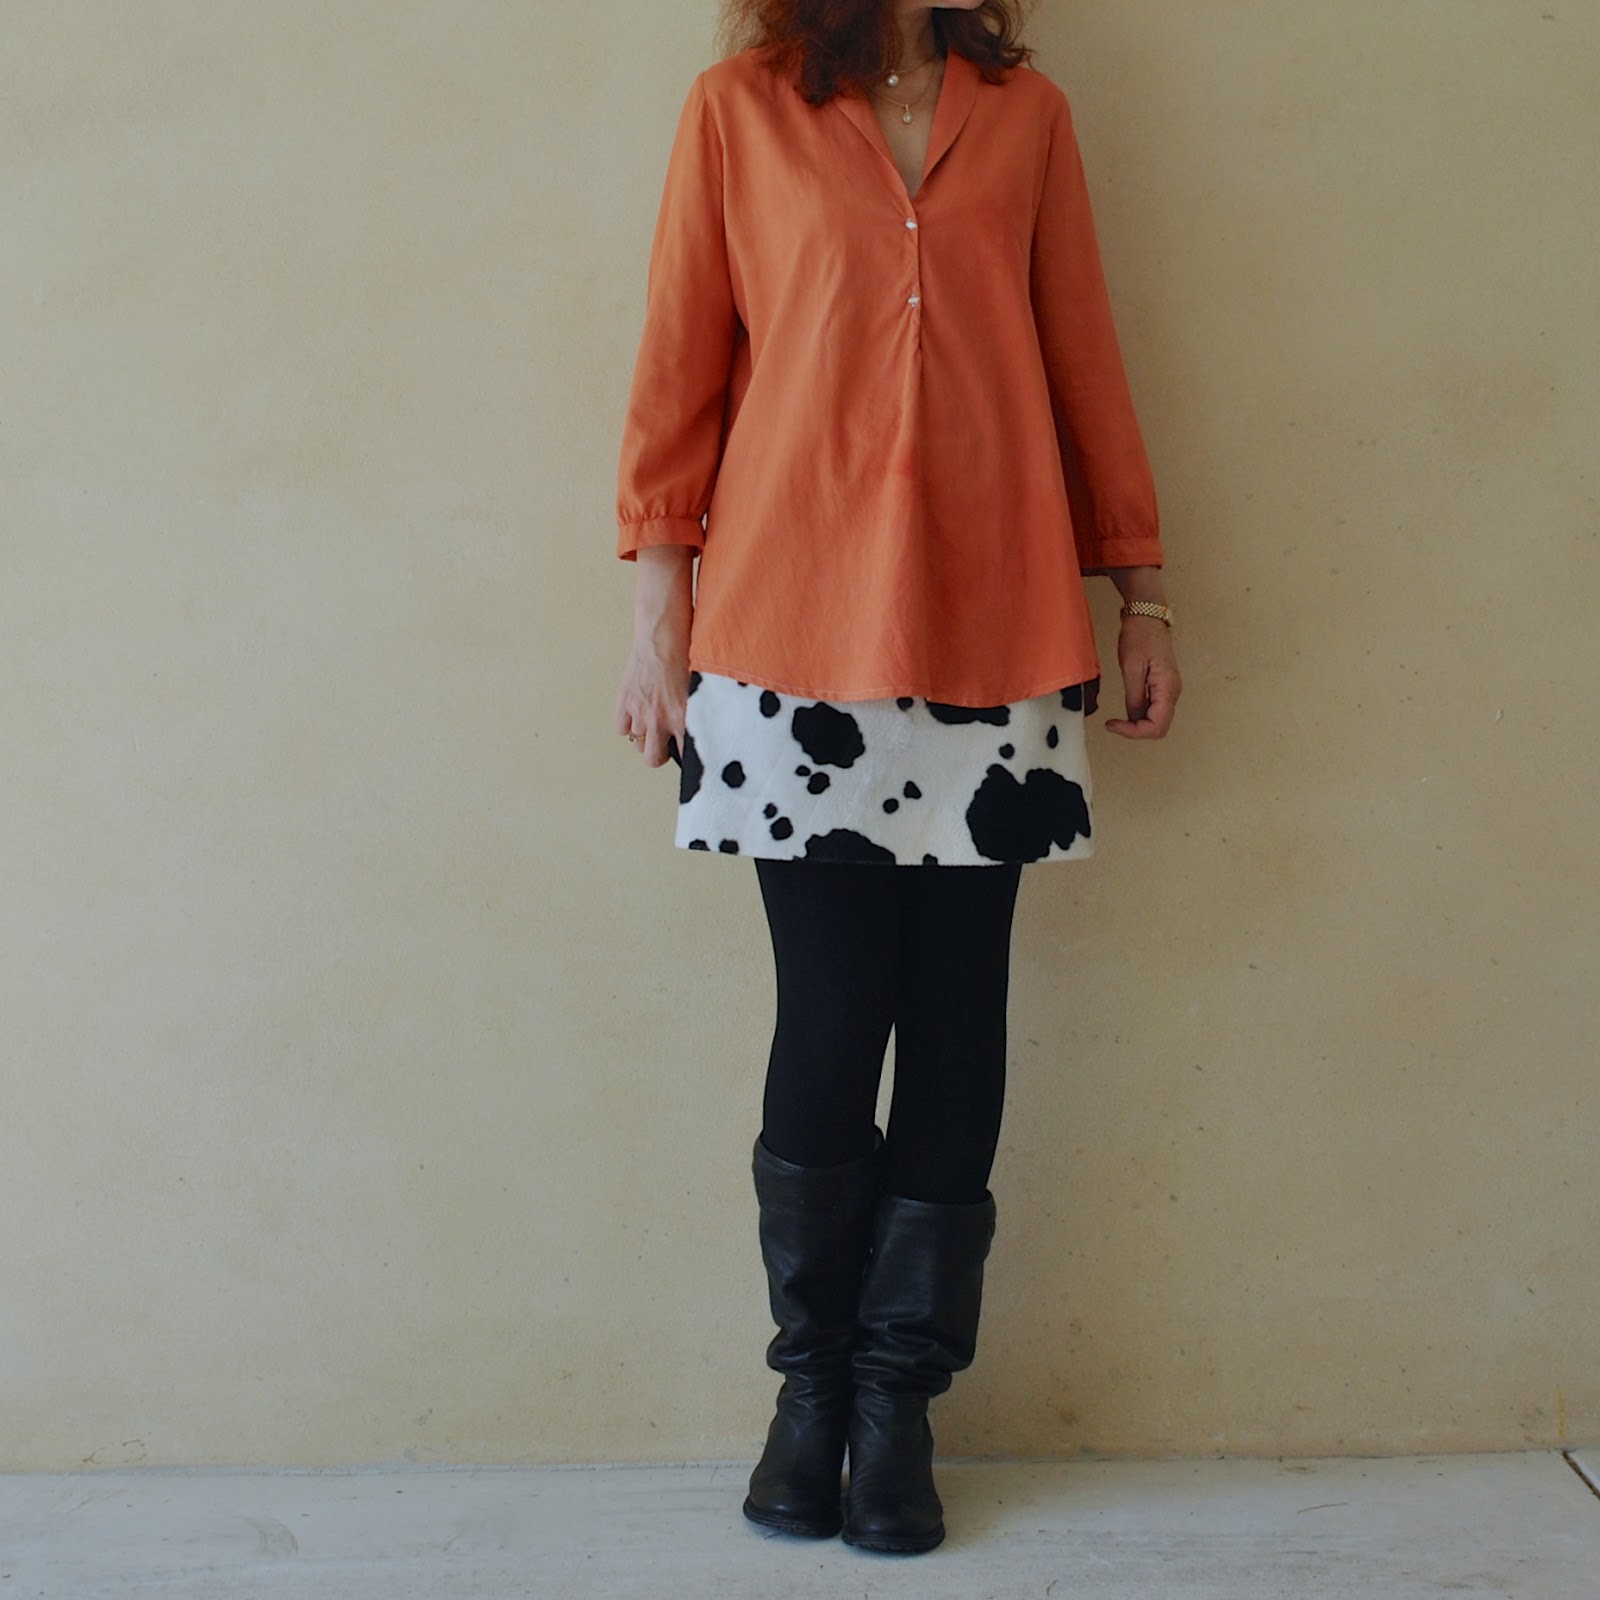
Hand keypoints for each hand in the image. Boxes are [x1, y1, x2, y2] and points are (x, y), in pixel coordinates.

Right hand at [615, 624, 689, 769]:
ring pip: (637, 743)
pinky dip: (628, 724)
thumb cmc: (685, 656)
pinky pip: (621, 728)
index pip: (685, 755)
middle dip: (660, 754)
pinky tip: (638, 714)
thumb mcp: (700, 689)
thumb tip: (700, 731)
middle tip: (666, 742)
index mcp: (683, 718)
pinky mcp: (624, 701)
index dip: (686, 756)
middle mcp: (660, 719)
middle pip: (653, 759)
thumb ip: (698, 714)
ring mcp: (639, 712)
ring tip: (654, 723)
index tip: (688, 755)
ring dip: (645, 737)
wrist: (663, 635)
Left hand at [1105, 616, 1180, 739]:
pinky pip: (1154, 709)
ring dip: (1137, 724)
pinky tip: (1125, 710)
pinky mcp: (1162, 685)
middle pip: (1159, 727)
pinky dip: (1139, 715)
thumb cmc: (1140, 635)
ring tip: (1117, 719)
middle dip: (1136, 731)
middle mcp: (1173, 692)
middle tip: (1114, 724)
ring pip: (1157, 720)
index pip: (1157, 727)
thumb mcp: (1132, 667)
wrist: (1147, 614)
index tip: (1113, 724)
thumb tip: (1134, 720)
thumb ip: (1134, 697)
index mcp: (1168, 688)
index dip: (1134, 732)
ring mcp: (1169, 689)